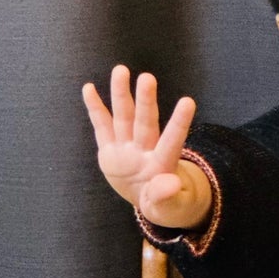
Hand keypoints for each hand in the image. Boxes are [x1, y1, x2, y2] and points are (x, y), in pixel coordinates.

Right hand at [82, 65, 210, 228]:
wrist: (148, 196)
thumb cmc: (163, 203)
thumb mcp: (166, 208)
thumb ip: (165, 196)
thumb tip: (172, 185)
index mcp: (162, 164)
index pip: (172, 141)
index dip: (179, 123)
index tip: (188, 101)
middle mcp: (145, 150)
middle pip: (145, 123)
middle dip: (145, 102)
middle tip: (147, 78)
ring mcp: (126, 147)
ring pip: (124, 117)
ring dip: (121, 95)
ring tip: (121, 70)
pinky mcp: (110, 149)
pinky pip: (102, 126)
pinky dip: (95, 108)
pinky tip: (89, 88)